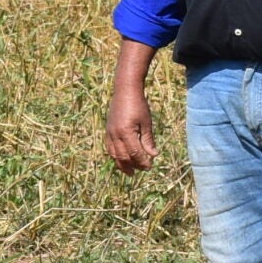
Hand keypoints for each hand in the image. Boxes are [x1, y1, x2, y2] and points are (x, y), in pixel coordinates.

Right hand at [105, 37, 159, 173]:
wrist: (124, 91)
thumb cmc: (138, 105)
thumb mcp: (146, 122)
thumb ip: (148, 140)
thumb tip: (153, 155)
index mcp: (126, 132)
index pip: (135, 153)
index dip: (143, 161)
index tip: (150, 166)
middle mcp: (115, 134)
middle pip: (123, 156)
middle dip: (134, 165)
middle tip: (143, 169)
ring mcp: (109, 133)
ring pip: (114, 155)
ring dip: (123, 164)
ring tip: (131, 172)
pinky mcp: (108, 131)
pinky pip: (110, 148)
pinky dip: (116, 156)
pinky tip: (122, 160)